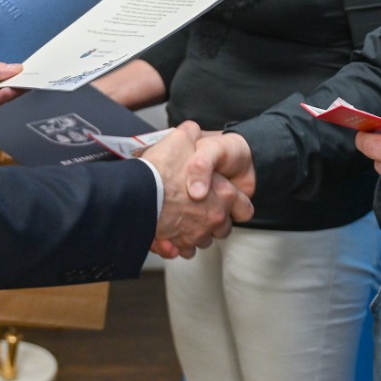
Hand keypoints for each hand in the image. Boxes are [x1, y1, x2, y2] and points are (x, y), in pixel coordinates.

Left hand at [0, 49, 22, 124]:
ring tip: (24, 81)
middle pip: (4, 84)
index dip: (14, 70)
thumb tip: (14, 68)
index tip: (28, 68)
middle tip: (31, 74)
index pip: (1, 71)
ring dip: (13, 88)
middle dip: (18, 79)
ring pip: (1, 95)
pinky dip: (3, 97)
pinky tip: (11, 90)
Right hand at [142, 122, 254, 258]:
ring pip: (202, 240)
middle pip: (223, 228)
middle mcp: (214, 218)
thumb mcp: (181, 139)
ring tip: (182, 221)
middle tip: (201, 210)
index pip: (243, 208)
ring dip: (194, 233)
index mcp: (224, 194)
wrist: (138, 194)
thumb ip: (191, 134)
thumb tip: (192, 130)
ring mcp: (197, 234)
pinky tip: (169, 236)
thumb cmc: (162, 169)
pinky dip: (176, 245)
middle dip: (213, 221)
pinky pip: (182, 250)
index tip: (231, 205)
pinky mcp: (178, 245)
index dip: (238, 206)